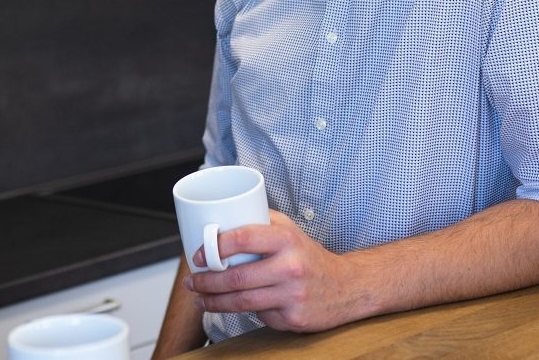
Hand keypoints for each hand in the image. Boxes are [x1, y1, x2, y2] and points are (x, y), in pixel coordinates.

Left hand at [184, 210, 363, 332]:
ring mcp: (292, 295)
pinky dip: (243, 311)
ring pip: (241, 302)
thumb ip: (259, 221)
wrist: (346, 287)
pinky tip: (237, 306)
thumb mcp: (289, 230)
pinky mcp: (293, 319)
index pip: (243, 238)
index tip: (199, 254)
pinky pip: (259, 315)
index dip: (215, 247)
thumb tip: (220, 219)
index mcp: (287, 239)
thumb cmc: (310, 257)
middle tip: (193, 280)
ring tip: (201, 297)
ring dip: (214, 301)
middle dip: (207, 281)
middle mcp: (290, 267)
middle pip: (236, 277)